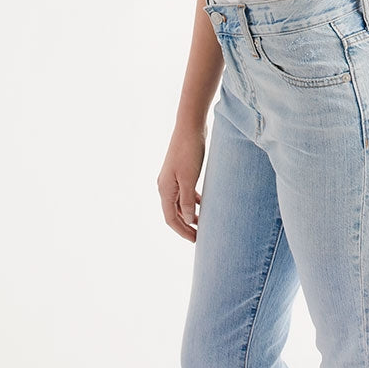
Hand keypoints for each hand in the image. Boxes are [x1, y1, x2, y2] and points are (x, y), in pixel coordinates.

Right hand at [157, 124, 206, 242]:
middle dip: (186, 225)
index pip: (171, 218)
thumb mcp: (189, 179)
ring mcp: (172, 178)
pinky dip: (193, 200)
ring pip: (180, 202)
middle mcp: (165, 185)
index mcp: (165, 189)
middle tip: (200, 236)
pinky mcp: (181, 170)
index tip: (195, 240)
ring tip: (204, 222)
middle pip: (174, 212)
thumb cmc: (189, 151)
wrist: (190, 126)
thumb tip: (188, 219)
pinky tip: (203, 203)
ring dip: (190, 213)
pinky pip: (185, 192)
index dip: (182, 231)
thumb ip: (188, 201)